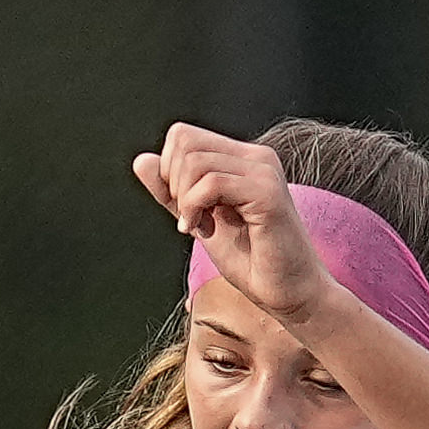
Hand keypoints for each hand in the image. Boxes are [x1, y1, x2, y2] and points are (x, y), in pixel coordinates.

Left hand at [134, 122, 332, 330]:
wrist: (288, 292)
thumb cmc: (251, 261)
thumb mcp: (199, 221)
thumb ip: (172, 193)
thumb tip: (141, 160)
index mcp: (241, 159)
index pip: (183, 136)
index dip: (168, 171)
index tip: (184, 207)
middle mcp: (255, 157)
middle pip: (184, 142)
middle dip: (173, 185)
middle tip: (192, 219)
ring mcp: (263, 171)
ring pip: (195, 161)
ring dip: (185, 201)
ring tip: (201, 228)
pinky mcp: (266, 192)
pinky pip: (211, 183)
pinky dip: (195, 210)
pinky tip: (206, 232)